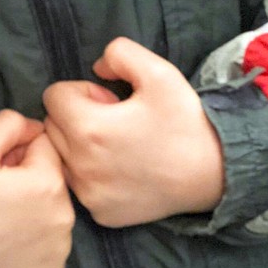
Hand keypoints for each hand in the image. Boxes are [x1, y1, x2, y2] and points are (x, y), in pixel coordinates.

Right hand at [0, 111, 74, 267]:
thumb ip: (9, 124)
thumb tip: (36, 127)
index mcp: (49, 181)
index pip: (44, 148)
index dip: (18, 154)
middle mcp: (64, 216)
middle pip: (51, 182)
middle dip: (29, 182)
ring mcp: (59, 249)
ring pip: (52, 215)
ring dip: (34, 213)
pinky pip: (49, 248)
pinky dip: (34, 245)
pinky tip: (7, 246)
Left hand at [42, 37, 226, 225]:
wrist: (214, 173)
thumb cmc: (185, 121)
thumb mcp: (160, 72)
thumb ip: (120, 53)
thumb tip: (95, 68)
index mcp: (88, 128)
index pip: (53, 96)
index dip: (83, 91)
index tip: (111, 101)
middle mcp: (80, 166)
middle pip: (52, 127)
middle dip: (76, 117)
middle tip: (114, 121)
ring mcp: (88, 195)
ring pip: (61, 159)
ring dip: (79, 147)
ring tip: (116, 145)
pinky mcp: (100, 213)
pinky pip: (79, 187)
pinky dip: (92, 175)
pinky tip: (123, 170)